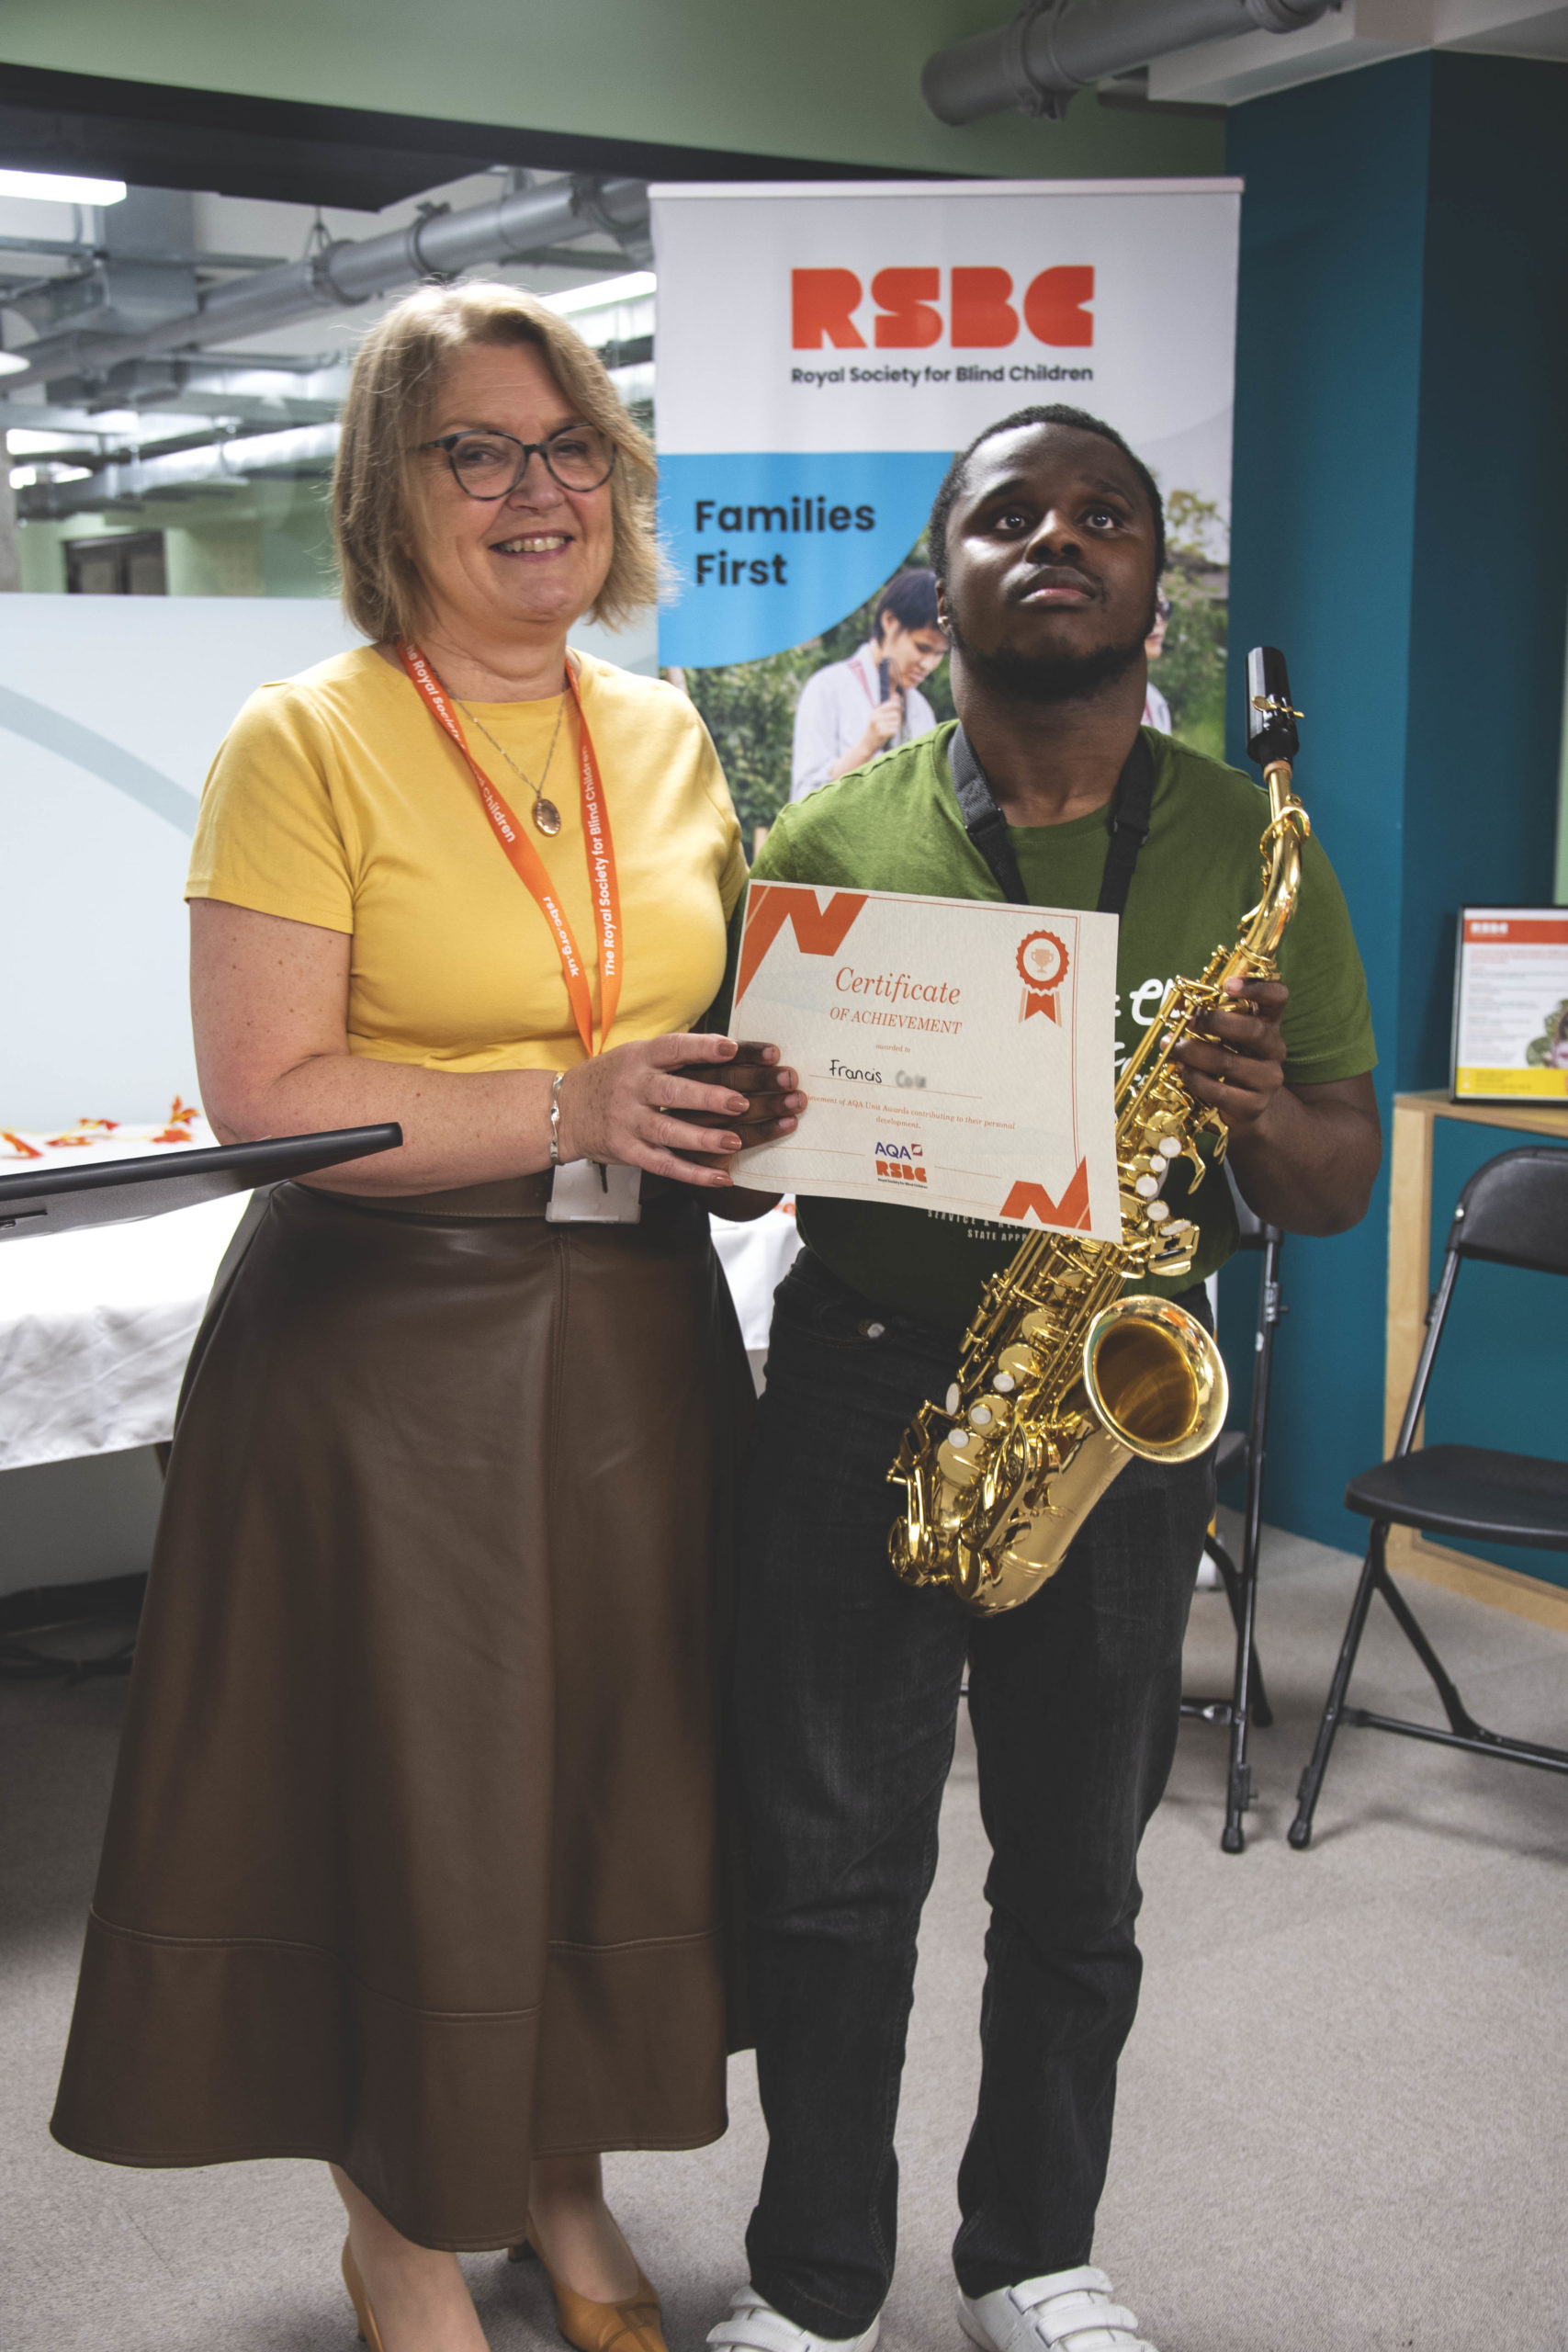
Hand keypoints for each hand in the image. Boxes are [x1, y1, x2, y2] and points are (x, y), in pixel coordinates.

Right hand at [556, 1034, 797, 1190]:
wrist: (564, 1110)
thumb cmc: (613, 1078)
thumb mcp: (636, 1055)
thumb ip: (675, 1055)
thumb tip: (732, 1050)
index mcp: (639, 1058)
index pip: (672, 1048)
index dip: (701, 1047)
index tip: (731, 1048)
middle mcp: (632, 1088)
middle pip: (671, 1093)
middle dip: (707, 1098)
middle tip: (741, 1103)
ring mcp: (628, 1121)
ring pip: (667, 1131)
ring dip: (702, 1139)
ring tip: (734, 1142)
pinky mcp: (627, 1151)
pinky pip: (663, 1165)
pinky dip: (693, 1173)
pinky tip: (721, 1177)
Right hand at [848, 698, 902, 768]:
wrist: (867, 743)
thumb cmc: (876, 728)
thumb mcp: (880, 715)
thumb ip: (889, 705)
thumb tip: (897, 694)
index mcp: (875, 711)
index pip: (892, 705)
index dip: (898, 707)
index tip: (897, 711)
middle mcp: (875, 717)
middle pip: (896, 714)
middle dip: (898, 718)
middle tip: (893, 723)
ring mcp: (877, 725)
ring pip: (896, 722)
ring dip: (896, 726)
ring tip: (890, 729)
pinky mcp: (880, 733)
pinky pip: (894, 730)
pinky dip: (894, 732)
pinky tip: (889, 734)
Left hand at [1173, 975, 1287, 1136]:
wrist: (1248, 1108)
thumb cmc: (1231, 1059)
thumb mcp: (1227, 1036)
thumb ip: (1212, 1016)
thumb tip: (1181, 1003)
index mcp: (1270, 1023)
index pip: (1278, 997)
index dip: (1258, 987)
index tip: (1228, 984)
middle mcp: (1275, 1049)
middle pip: (1253, 1031)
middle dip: (1216, 1022)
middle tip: (1188, 1019)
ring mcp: (1268, 1079)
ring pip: (1229, 1062)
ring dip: (1194, 1053)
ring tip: (1171, 1047)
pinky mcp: (1254, 1105)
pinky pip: (1220, 1092)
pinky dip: (1196, 1080)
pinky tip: (1182, 1071)